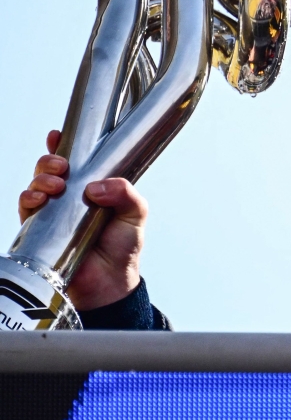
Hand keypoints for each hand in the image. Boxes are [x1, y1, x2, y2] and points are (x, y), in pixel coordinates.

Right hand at [18, 130, 147, 310]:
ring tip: (55, 186)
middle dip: (51, 160)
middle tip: (63, 167)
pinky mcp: (39, 231)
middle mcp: (71, 197)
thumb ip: (126, 194)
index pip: (77, 160)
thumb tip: (95, 187)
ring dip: (41, 179)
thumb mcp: (136, 214)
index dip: (64, 145)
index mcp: (94, 187)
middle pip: (51, 169)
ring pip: (36, 185)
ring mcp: (53, 213)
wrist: (110, 285)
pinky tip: (38, 201)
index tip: (58, 135)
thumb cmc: (124, 246)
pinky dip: (27, 199)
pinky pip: (25, 209)